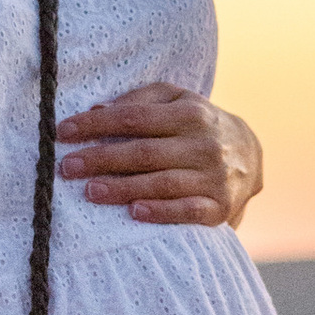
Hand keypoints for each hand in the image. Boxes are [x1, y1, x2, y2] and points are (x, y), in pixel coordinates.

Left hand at [56, 87, 262, 228]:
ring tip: (90, 191)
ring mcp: (213, 177)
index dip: (96, 124)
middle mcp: (204, 143)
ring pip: (162, 182)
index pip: (134, 117)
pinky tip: (134, 213)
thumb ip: (140, 101)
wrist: (251, 156)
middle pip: (144, 152)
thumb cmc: (199, 126)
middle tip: (68, 167)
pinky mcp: (220, 206)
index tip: (64, 132)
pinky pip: (188, 211)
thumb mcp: (177, 101)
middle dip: (101, 159)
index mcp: (190, 112)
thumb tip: (96, 110)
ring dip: (123, 188)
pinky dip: (162, 212)